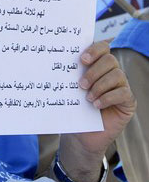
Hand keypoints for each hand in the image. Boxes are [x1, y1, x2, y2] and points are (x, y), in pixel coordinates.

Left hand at [59, 41, 135, 181]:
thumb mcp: (69, 89)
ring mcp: (122, 86)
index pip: (102, 47)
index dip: (94, 50)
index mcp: (97, 64)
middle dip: (94, 71)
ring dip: (100, 85)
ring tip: (87, 97)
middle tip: (80, 84)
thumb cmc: (74, 108)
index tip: (81, 60)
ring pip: (117, 74)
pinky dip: (108, 97)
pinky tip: (96, 105)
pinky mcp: (128, 101)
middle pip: (110, 60)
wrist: (81, 135)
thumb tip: (54, 61)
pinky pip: (123, 93)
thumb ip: (68, 75)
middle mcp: (112, 72)